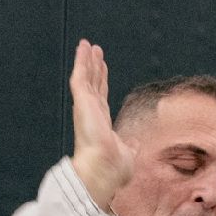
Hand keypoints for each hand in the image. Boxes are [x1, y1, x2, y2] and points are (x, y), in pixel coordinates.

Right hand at [69, 40, 136, 209]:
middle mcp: (92, 114)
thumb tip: (135, 144)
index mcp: (101, 124)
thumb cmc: (114, 170)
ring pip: (85, 77)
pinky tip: (83, 48)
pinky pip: (80, 77)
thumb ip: (130, 146)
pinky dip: (81, 61)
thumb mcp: (127, 154)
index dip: (102, 82)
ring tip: (87, 45)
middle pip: (93, 84)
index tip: (103, 69)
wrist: (104, 171)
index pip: (101, 98)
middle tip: (95, 51)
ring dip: (86, 60)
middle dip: (94, 67)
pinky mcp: (82, 102)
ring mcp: (86, 107)